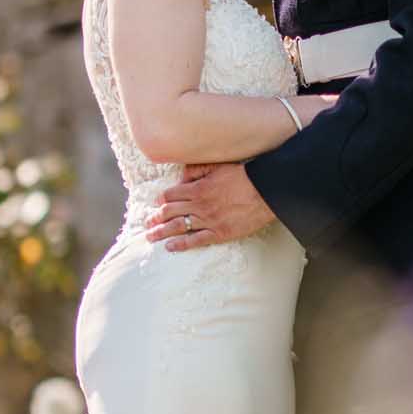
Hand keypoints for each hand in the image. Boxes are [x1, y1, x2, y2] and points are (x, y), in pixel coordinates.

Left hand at [144, 163, 275, 251]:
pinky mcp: (219, 233)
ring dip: (161, 232)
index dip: (161, 199)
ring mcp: (208, 220)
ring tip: (150, 237)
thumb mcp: (218, 166)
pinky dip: (181, 244)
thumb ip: (197, 170)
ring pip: (178, 227)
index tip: (156, 203)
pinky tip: (169, 247)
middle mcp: (199, 205)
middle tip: (146, 223)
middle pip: (170, 212)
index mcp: (197, 188)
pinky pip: (196, 240)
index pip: (171, 195)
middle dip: (156, 218)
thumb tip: (182, 177)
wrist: (265, 192)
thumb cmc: (244, 177)